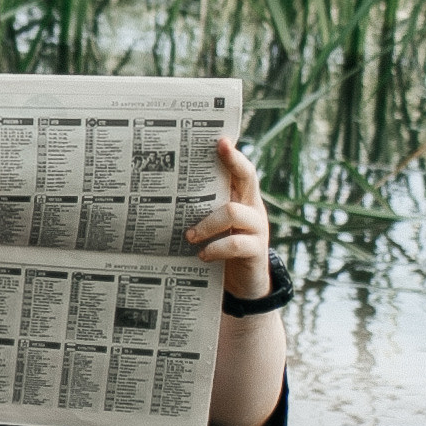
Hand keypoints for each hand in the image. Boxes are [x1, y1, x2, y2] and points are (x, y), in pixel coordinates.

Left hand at [186, 134, 270, 301]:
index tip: (220, 140)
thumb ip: (203, 209)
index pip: (241, 170)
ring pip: (233, 211)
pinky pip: (234, 243)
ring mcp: (257, 228)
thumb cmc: (222, 248)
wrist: (245, 284)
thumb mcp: (215, 226)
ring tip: (189, 235)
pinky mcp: (255, 251)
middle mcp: (252, 207)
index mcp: (241, 198)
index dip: (233, 155)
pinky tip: (201, 254)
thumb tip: (168, 195)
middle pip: (248, 177)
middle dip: (232, 162)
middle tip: (216, 153)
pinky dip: (214, 248)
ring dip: (206, 222)